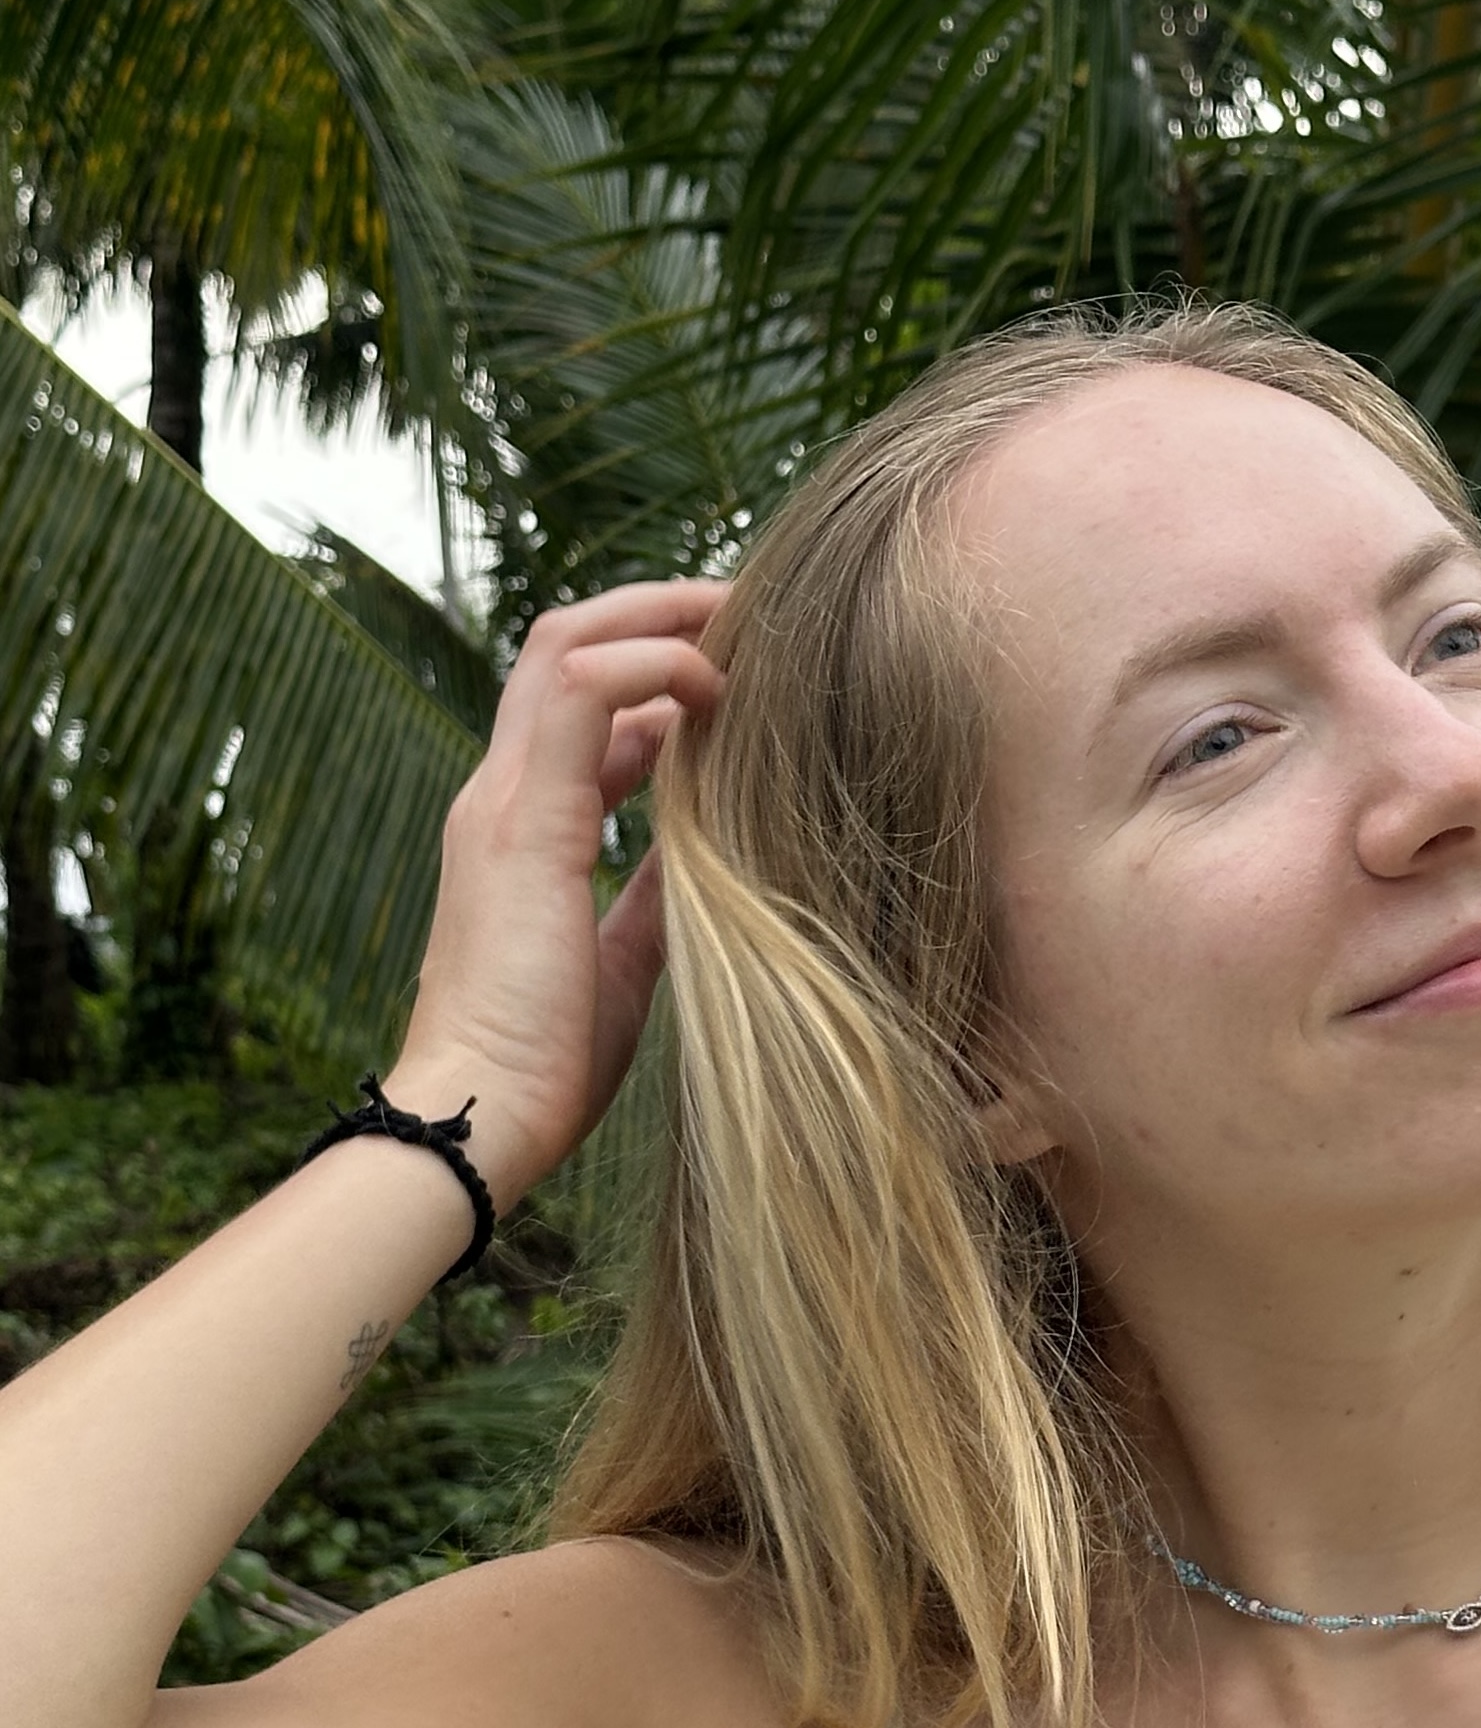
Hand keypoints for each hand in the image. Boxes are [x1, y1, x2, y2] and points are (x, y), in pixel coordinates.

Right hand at [381, 581, 730, 1209]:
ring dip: (662, 617)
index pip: (581, 705)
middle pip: (566, 645)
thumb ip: (657, 887)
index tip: (740, 672)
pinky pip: (583, 690)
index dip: (658, 672)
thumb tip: (714, 841)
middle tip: (752, 610)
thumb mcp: (629, 955)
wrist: (482, 1117)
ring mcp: (503, 799)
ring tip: (747, 620)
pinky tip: (718, 685)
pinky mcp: (523, 819)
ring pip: (568, 645)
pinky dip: (653, 664)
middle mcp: (501, 794)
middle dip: (661, 611)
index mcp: (523, 825)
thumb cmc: (549, 1059)